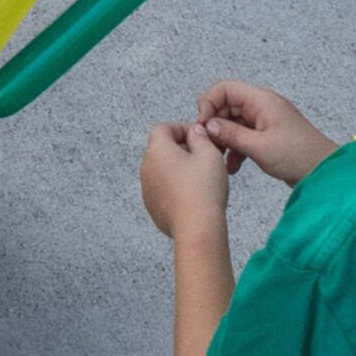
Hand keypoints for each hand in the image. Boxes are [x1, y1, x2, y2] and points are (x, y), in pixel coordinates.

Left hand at [140, 120, 233, 239]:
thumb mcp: (209, 153)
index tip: (196, 136)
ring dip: (178, 169)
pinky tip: (193, 194)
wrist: (197, 227)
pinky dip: (175, 188)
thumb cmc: (202, 190)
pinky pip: (163, 190)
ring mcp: (147, 190)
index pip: (162, 128)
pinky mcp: (153, 207)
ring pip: (162, 171)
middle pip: (161, 150)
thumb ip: (200, 137)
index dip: (181, 128)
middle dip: (181, 149)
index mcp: (157, 151)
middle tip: (202, 157)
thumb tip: (194, 132)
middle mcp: (146, 169)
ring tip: (200, 177)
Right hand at [194, 81, 336, 187]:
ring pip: (233, 122)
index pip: (224, 89)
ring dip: (224, 139)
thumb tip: (206, 125)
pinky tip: (232, 167)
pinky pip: (243, 135)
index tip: (203, 126)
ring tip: (218, 159)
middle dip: (214, 125)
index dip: (209, 104)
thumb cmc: (298, 156)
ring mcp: (265, 120)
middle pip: (226, 105)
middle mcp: (262, 105)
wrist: (324, 172)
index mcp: (261, 100)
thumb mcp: (259, 147)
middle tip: (208, 146)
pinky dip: (235, 148)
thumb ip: (231, 134)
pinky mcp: (267, 135)